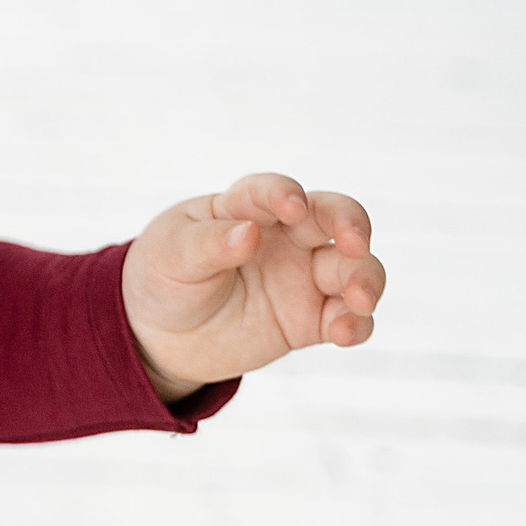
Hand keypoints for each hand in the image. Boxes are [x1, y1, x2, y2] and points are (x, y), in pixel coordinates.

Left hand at [124, 172, 385, 398]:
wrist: (161, 335)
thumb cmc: (163, 278)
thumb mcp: (170, 257)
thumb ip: (208, 244)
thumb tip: (249, 232)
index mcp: (245, 209)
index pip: (273, 191)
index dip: (284, 194)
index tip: (290, 206)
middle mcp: (285, 237)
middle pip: (335, 217)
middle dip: (353, 224)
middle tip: (355, 242)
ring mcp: (302, 277)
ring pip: (353, 268)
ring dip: (365, 280)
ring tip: (358, 301)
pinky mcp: (310, 319)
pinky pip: (346, 317)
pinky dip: (356, 323)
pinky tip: (344, 332)